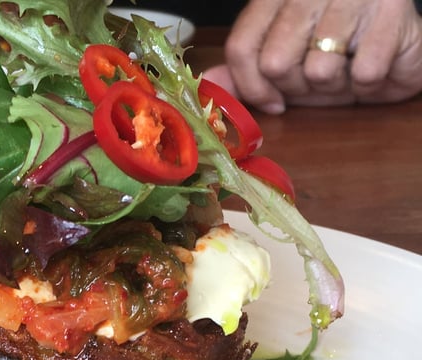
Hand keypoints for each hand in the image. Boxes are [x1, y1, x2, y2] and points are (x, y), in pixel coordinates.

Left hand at [204, 0, 421, 112]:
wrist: (399, 42)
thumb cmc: (335, 52)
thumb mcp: (284, 64)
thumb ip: (243, 71)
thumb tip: (209, 83)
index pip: (241, 46)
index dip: (251, 86)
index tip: (273, 102)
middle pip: (275, 63)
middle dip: (296, 86)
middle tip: (318, 78)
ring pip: (318, 70)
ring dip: (334, 85)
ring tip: (348, 69)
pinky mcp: (392, 9)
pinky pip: (365, 72)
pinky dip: (368, 83)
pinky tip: (372, 65)